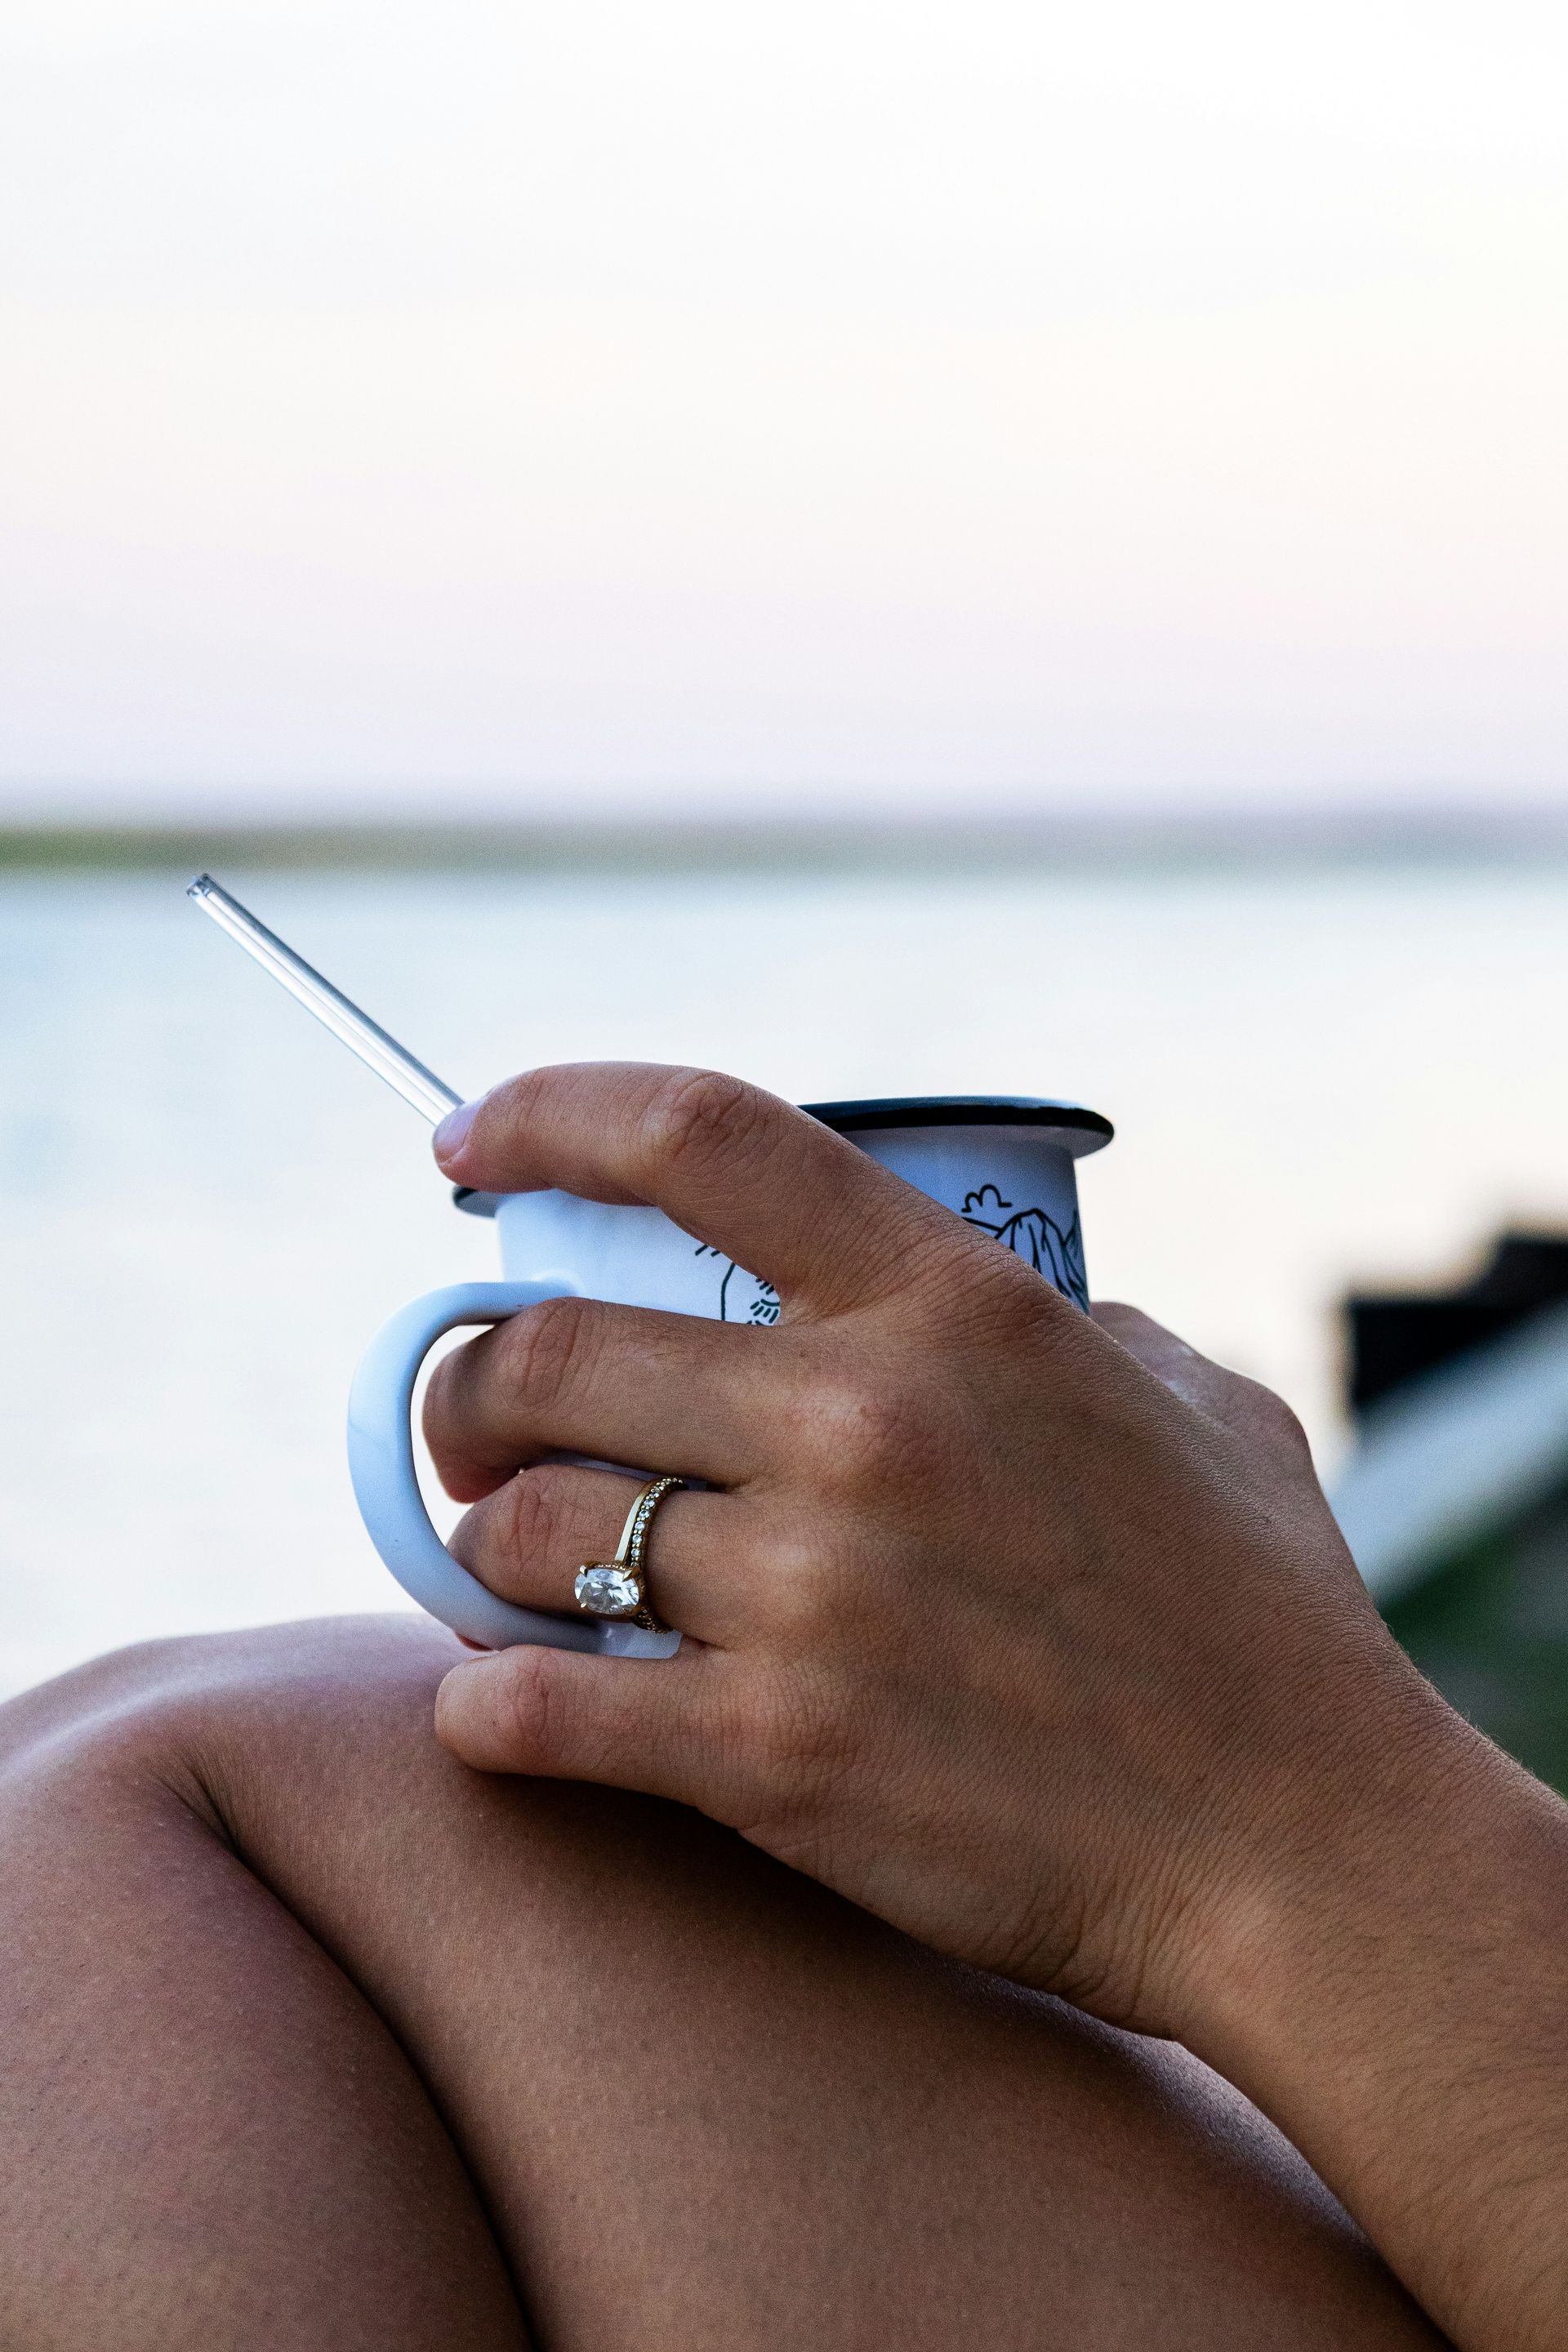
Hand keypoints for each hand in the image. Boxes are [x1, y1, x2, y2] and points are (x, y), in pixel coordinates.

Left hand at [423, 1062, 1429, 2040]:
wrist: (1304, 1854)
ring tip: (516, 1569)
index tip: (464, 1147)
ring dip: (482, 1544)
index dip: (548, 1112)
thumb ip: (1062, 1324)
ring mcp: (814, 1593)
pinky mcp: (775, 1759)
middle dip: (472, 1382)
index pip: (701, 1138)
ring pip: (519, 1528)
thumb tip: (955, 1303)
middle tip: (480, 1423)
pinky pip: (532, 1706)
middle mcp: (866, 1423)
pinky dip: (485, 1704)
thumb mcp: (1187, 1399)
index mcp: (957, 1306)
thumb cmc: (1258, 1617)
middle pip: (548, 1347)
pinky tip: (500, 1705)